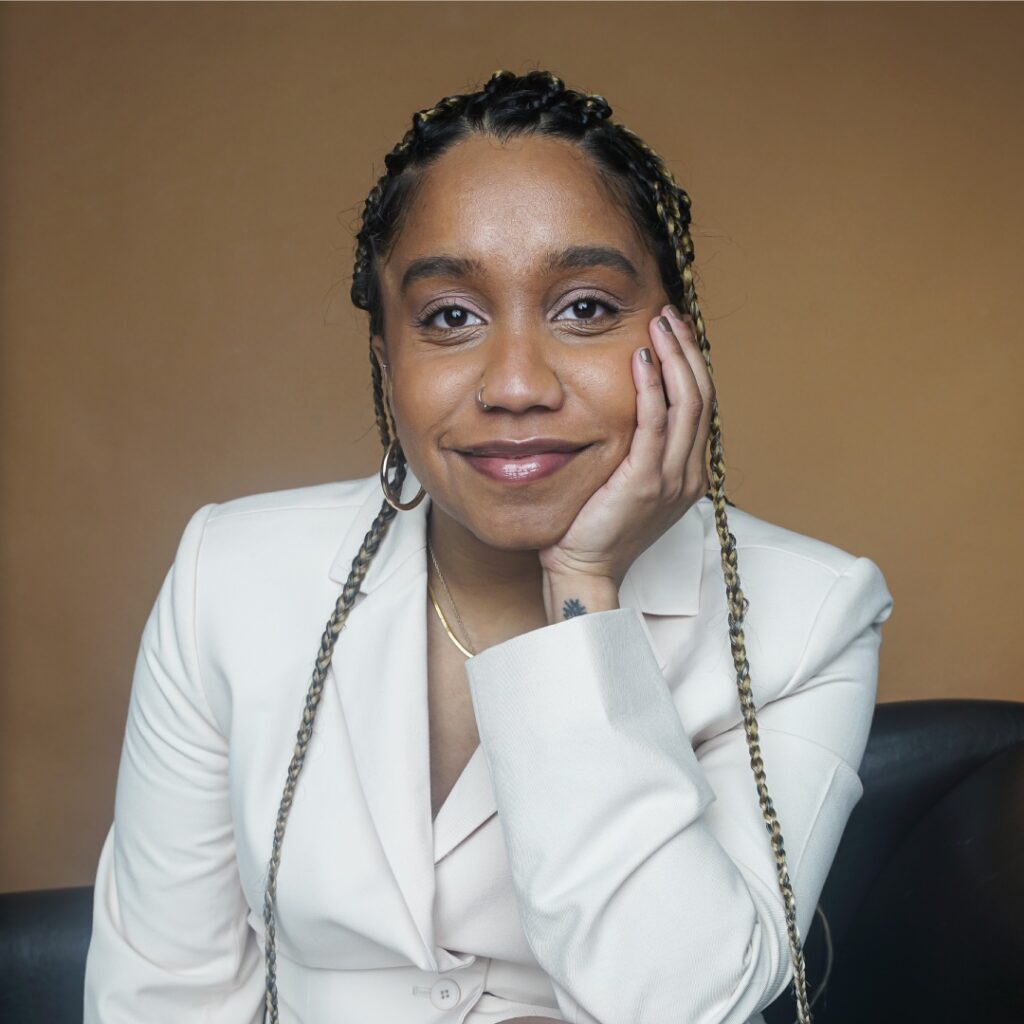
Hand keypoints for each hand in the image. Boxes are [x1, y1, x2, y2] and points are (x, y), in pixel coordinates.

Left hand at [539, 305, 715, 622]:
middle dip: (687, 351)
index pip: (701, 406)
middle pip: (702, 397)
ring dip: (674, 358)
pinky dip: (652, 387)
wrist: (585, 568)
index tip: (675, 332)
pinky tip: (642, 359)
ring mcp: (671, 479)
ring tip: (659, 325)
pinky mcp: (645, 482)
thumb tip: (630, 408)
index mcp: (689, 473)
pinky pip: (656, 424)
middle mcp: (689, 473)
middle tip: (669, 317)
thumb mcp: (627, 482)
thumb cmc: (596, 526)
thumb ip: (639, 448)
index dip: (692, 364)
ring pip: (687, 404)